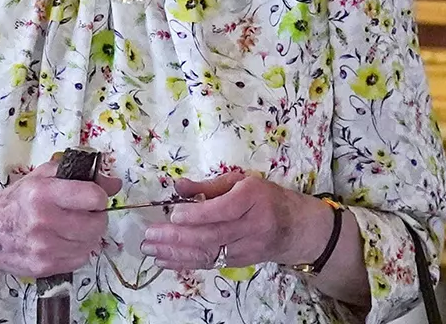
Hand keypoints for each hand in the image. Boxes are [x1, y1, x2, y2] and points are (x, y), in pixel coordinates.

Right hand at [0, 158, 120, 277]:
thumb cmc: (14, 201)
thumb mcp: (41, 177)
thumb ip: (78, 175)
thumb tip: (114, 183)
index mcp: (42, 193)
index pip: (94, 197)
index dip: (98, 196)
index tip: (91, 197)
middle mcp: (43, 221)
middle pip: (97, 224)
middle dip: (97, 217)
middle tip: (86, 213)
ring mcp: (44, 247)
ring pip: (91, 244)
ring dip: (89, 235)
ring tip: (74, 227)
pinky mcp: (44, 267)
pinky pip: (80, 260)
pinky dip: (78, 250)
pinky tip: (65, 241)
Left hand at [140, 173, 333, 270]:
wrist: (295, 229)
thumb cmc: (265, 198)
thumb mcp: (241, 181)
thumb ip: (208, 185)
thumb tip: (177, 186)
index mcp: (252, 199)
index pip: (223, 210)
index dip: (198, 215)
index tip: (173, 214)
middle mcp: (250, 226)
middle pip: (211, 235)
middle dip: (177, 237)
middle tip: (149, 235)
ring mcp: (245, 248)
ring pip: (207, 252)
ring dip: (175, 252)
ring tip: (150, 249)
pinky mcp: (238, 262)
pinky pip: (209, 263)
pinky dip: (184, 262)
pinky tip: (164, 260)